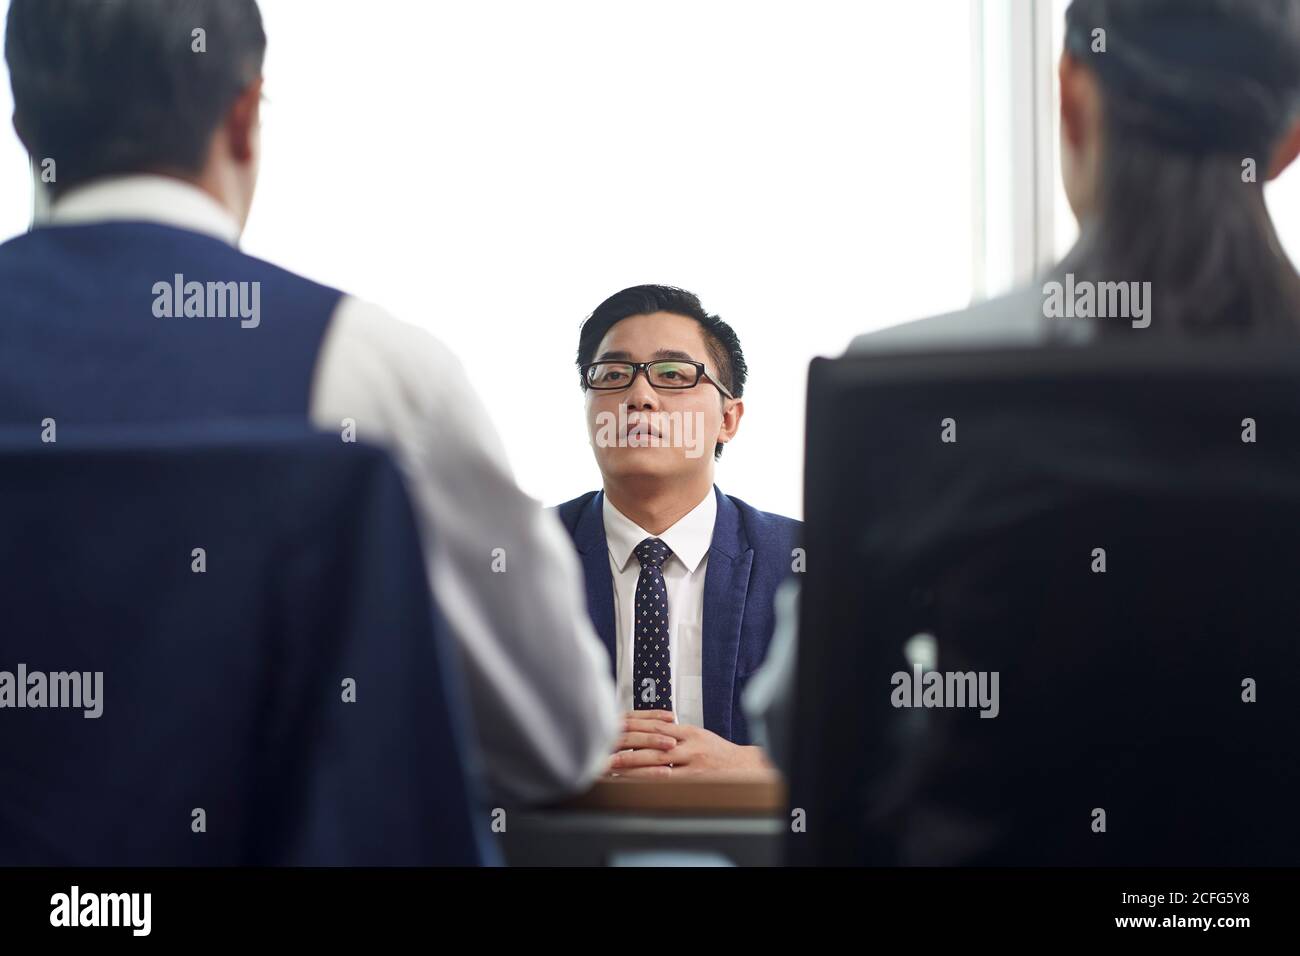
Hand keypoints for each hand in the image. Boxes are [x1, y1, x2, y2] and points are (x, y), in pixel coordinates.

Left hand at [606, 710, 769, 777]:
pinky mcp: (695, 778)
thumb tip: (647, 733)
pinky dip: (649, 779)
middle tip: (606, 752)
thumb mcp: (698, 736)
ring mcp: (693, 761)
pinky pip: (669, 779)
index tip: (613, 733)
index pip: (655, 726)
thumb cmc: (717, 753)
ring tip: (614, 768)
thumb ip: (674, 734)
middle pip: (652, 743)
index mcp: (688, 731)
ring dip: (633, 765)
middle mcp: (689, 743)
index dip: (632, 730)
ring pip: (657, 761)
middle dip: (627, 747)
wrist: (742, 767)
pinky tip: (635, 782)